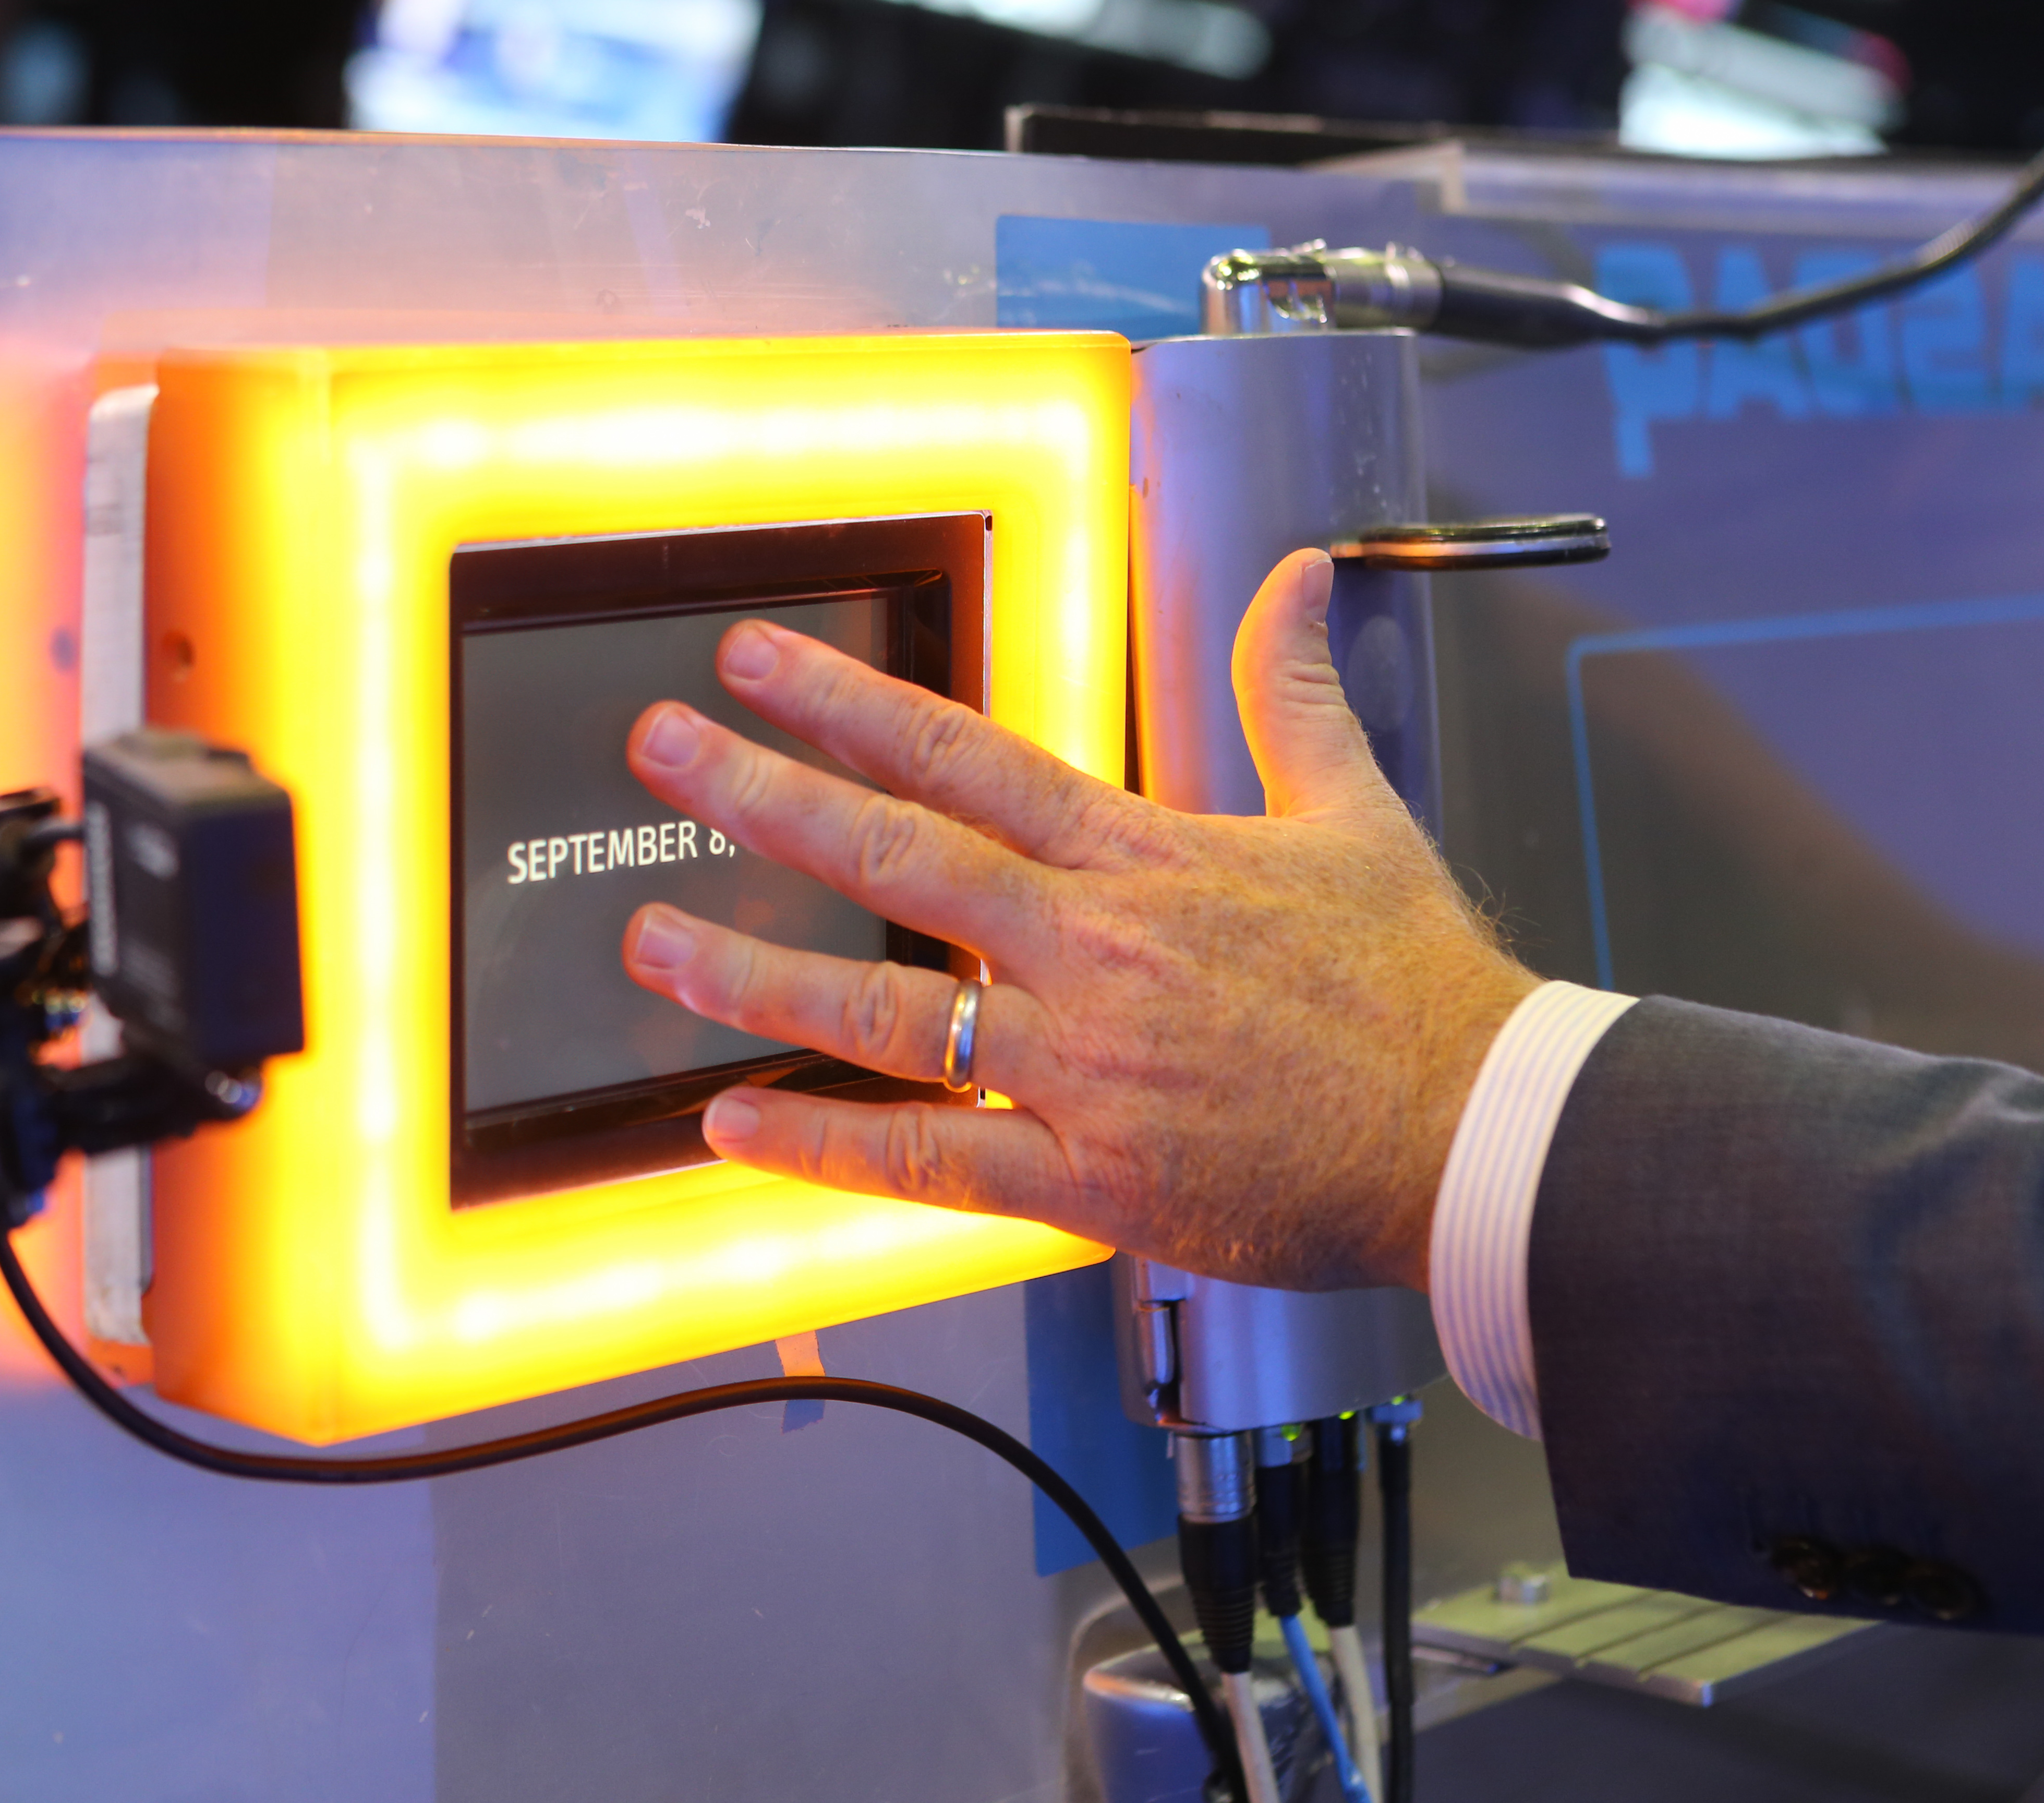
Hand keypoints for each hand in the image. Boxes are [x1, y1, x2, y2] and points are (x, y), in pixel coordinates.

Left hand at [619, 549, 1539, 1292]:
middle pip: (898, 860)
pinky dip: (824, 1148)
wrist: (1481, 1131)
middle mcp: (1092, 953)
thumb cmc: (1419, 984)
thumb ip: (1290, 691)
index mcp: (1142, 859)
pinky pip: (930, 1162)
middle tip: (660, 752)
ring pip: (887, 1014)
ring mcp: (1081, 1068)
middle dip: (762, 796)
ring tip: (650, 942)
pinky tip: (730, 1125)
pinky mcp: (1090, 1179)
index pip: (963, 756)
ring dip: (755, 974)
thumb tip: (1295, 578)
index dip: (845, 701)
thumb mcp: (1355, 810)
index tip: (752, 661)